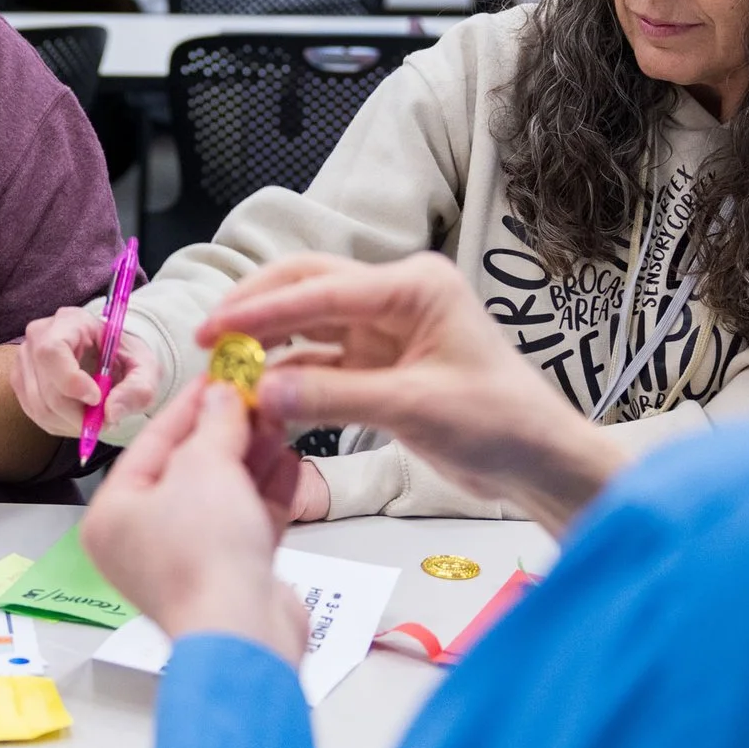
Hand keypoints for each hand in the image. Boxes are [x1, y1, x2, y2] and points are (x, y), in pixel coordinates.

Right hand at [17, 306, 163, 437]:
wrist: (112, 357)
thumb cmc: (126, 357)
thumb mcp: (146, 368)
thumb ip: (136, 389)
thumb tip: (111, 413)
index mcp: (69, 321)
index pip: (52, 351)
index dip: (70, 381)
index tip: (97, 399)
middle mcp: (39, 337)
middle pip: (47, 386)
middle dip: (78, 413)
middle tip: (105, 420)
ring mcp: (25, 360)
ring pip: (41, 406)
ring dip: (71, 422)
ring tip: (96, 417)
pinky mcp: (21, 382)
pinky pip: (37, 414)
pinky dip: (61, 424)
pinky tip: (80, 417)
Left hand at [82, 381, 307, 659]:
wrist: (243, 633)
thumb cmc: (204, 550)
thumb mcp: (205, 467)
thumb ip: (215, 424)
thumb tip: (223, 394)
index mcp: (115, 514)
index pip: (152, 443)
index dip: (190, 405)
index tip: (220, 375)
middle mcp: (144, 539)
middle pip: (189, 469)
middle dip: (228, 431)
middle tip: (258, 394)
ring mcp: (188, 560)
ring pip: (223, 495)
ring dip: (253, 457)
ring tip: (281, 418)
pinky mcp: (230, 576)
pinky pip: (246, 523)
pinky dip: (266, 492)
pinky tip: (291, 459)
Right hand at [201, 253, 625, 533]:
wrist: (538, 460)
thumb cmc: (500, 423)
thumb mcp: (415, 409)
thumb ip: (336, 396)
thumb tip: (264, 390)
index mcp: (415, 288)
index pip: (322, 289)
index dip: (262, 310)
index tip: (218, 328)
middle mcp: (396, 298)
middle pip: (306, 288)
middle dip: (255, 311)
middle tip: (210, 340)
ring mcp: (385, 330)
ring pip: (307, 323)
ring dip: (267, 344)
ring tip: (227, 371)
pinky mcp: (378, 364)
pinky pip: (320, 360)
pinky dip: (289, 376)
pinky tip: (261, 397)